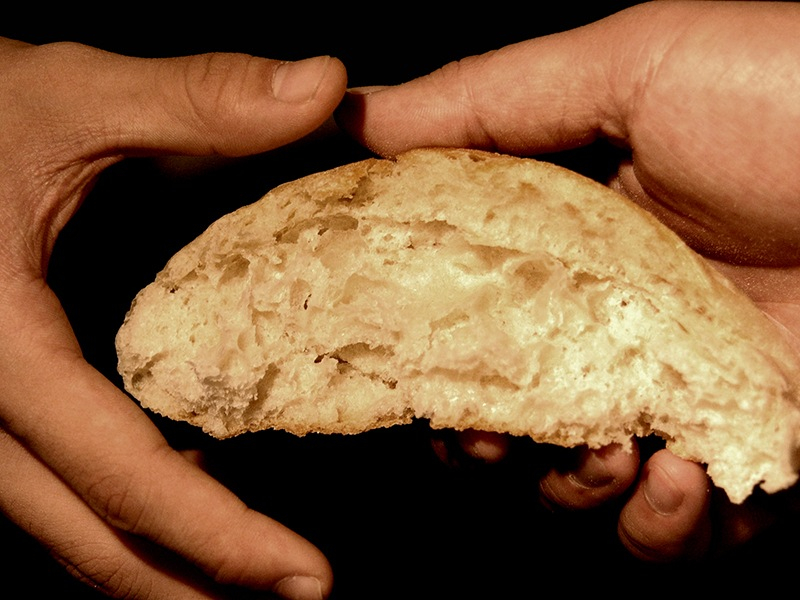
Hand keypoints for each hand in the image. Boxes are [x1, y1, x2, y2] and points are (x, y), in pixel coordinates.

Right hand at [0, 38, 345, 597]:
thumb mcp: (77, 97)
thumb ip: (201, 100)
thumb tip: (324, 86)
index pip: (116, 471)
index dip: (215, 536)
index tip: (305, 579)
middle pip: (84, 536)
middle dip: (192, 585)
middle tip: (294, 597)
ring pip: (59, 530)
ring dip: (156, 568)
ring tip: (250, 581)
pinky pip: (49, 491)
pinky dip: (120, 518)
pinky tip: (187, 506)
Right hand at [337, 0, 799, 560]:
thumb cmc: (798, 102)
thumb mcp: (634, 68)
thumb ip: (488, 99)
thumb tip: (358, 118)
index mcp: (573, 248)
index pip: (468, 313)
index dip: (425, 348)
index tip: (396, 363)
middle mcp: (618, 328)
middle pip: (511, 417)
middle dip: (481, 445)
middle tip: (487, 437)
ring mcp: (684, 398)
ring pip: (578, 487)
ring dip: (568, 489)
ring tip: (608, 451)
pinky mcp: (751, 460)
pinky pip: (674, 534)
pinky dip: (658, 528)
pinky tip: (677, 474)